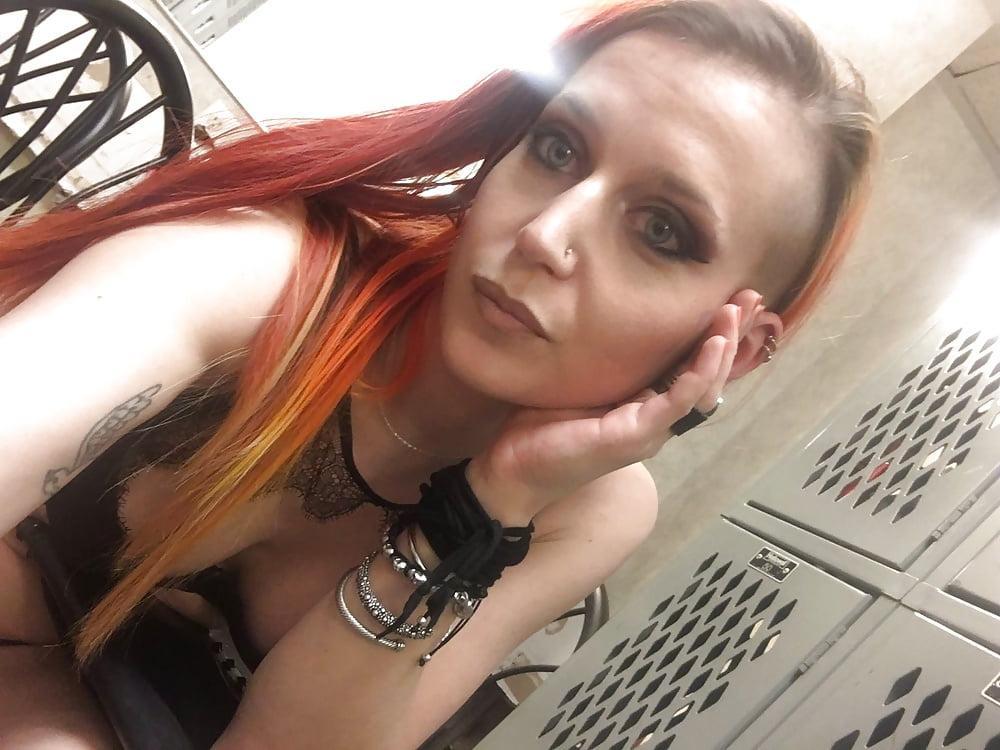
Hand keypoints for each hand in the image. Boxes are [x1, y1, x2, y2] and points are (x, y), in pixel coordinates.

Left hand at [467, 303, 744, 524]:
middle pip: (707, 377)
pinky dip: (695, 376)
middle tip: (752, 298)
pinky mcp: (634, 437)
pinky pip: (675, 405)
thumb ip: (602, 363)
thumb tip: (605, 318)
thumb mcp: (577, 385)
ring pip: (700, 390)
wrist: (511, 472)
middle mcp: (655, 421)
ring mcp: (648, 432)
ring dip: (720, 352)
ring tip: (733, 315)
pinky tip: (710, 349)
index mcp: (644, 407)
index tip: (734, 300)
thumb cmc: (539, 432)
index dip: (715, 336)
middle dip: (731, 337)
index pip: (691, 368)